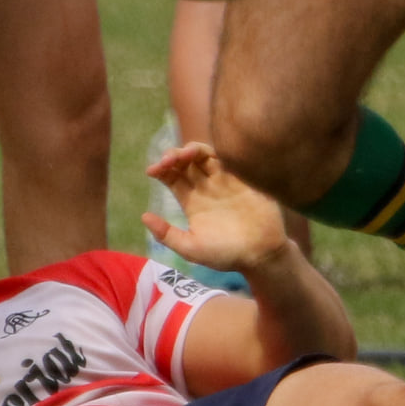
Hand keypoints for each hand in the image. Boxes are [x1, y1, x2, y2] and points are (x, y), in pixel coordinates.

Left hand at [143, 142, 288, 273]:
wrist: (261, 255)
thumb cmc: (226, 254)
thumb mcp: (191, 248)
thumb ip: (167, 234)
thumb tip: (143, 216)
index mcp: (192, 201)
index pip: (172, 177)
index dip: (161, 169)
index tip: (151, 171)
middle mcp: (206, 187)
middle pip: (185, 162)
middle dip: (173, 156)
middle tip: (167, 161)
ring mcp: (225, 181)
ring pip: (204, 155)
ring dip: (191, 150)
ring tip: (183, 155)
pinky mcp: (242, 179)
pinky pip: (227, 158)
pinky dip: (214, 152)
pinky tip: (203, 155)